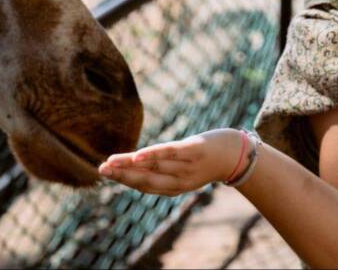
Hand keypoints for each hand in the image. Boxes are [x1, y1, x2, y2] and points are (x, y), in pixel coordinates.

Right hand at [98, 128, 245, 195]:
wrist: (236, 152)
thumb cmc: (206, 159)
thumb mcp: (185, 169)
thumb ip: (163, 169)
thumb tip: (137, 164)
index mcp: (176, 187)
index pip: (146, 185)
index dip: (125, 180)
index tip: (107, 174)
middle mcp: (180, 180)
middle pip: (147, 179)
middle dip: (122, 176)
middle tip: (101, 170)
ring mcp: (187, 165)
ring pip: (153, 166)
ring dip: (130, 165)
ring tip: (110, 163)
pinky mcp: (194, 150)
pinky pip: (170, 153)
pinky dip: (152, 156)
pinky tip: (137, 157)